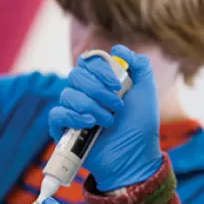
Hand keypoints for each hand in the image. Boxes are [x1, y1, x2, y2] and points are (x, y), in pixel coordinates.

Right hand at [48, 45, 162, 190]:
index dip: (101, 69)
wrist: (136, 155)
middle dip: (99, 90)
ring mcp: (72, 112)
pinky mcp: (63, 130)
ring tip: (109, 121)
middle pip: (76, 76)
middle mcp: (83, 94)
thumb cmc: (140, 125)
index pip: (88, 62)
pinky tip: (91, 124)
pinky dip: (74, 116)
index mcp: (99, 82)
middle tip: (117, 106)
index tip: (117, 84)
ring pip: (68, 94)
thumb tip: (117, 48)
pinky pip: (57, 114)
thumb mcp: (146, 90)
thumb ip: (139, 65)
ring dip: (92, 106)